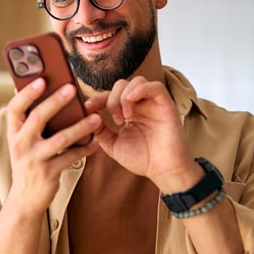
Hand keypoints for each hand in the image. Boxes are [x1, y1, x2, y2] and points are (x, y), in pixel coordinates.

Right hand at [6, 78, 100, 217]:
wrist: (25, 199)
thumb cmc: (29, 162)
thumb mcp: (23, 142)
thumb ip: (30, 121)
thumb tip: (44, 90)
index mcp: (14, 132)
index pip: (15, 108)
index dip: (27, 93)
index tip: (41, 79)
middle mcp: (20, 144)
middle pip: (38, 118)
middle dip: (56, 101)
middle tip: (72, 88)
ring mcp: (33, 159)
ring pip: (60, 139)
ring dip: (80, 127)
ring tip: (96, 118)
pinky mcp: (48, 173)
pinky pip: (71, 157)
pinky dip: (85, 149)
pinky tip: (96, 142)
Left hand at [84, 77, 200, 192]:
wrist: (163, 172)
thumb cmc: (142, 159)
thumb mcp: (113, 144)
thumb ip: (100, 130)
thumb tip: (87, 115)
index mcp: (129, 111)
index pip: (110, 95)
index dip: (97, 99)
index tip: (86, 108)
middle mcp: (141, 104)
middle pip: (121, 84)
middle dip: (112, 99)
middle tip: (115, 119)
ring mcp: (154, 103)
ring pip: (136, 81)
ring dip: (125, 96)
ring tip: (124, 117)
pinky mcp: (166, 104)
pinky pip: (155, 86)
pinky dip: (140, 89)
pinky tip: (131, 101)